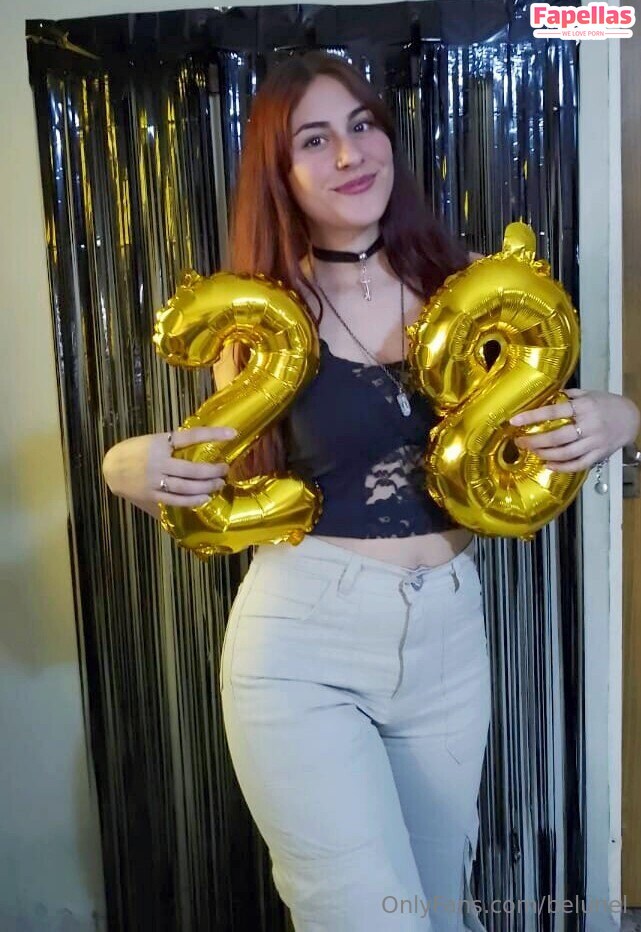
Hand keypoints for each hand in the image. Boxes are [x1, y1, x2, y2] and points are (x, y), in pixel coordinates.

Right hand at [102, 426, 237, 510]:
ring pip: (187, 486)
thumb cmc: (134, 451)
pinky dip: (193, 500)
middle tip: (225, 469)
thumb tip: (202, 442)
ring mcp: (155, 480)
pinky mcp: (152, 495)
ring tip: (219, 483)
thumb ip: (173, 445)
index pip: (191, 436)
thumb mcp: (152, 441)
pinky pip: (176, 500)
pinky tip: (204, 498)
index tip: (233, 433)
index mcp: (159, 442)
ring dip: (207, 486)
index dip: (213, 434)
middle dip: (213, 470)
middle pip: (192, 469)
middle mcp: (158, 461)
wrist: (110, 467)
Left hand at [508, 389, 640, 471]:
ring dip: (545, 455)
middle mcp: (589, 425)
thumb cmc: (607, 404)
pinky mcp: (598, 455)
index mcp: (584, 407)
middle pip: (557, 437)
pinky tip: (548, 465)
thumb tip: (546, 395)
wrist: (632, 418)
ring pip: (565, 453)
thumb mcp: (589, 393)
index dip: (532, 416)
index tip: (514, 420)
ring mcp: (594, 442)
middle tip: (520, 442)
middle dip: (535, 441)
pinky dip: (562, 467)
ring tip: (533, 452)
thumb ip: (569, 395)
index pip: (553, 411)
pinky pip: (578, 465)